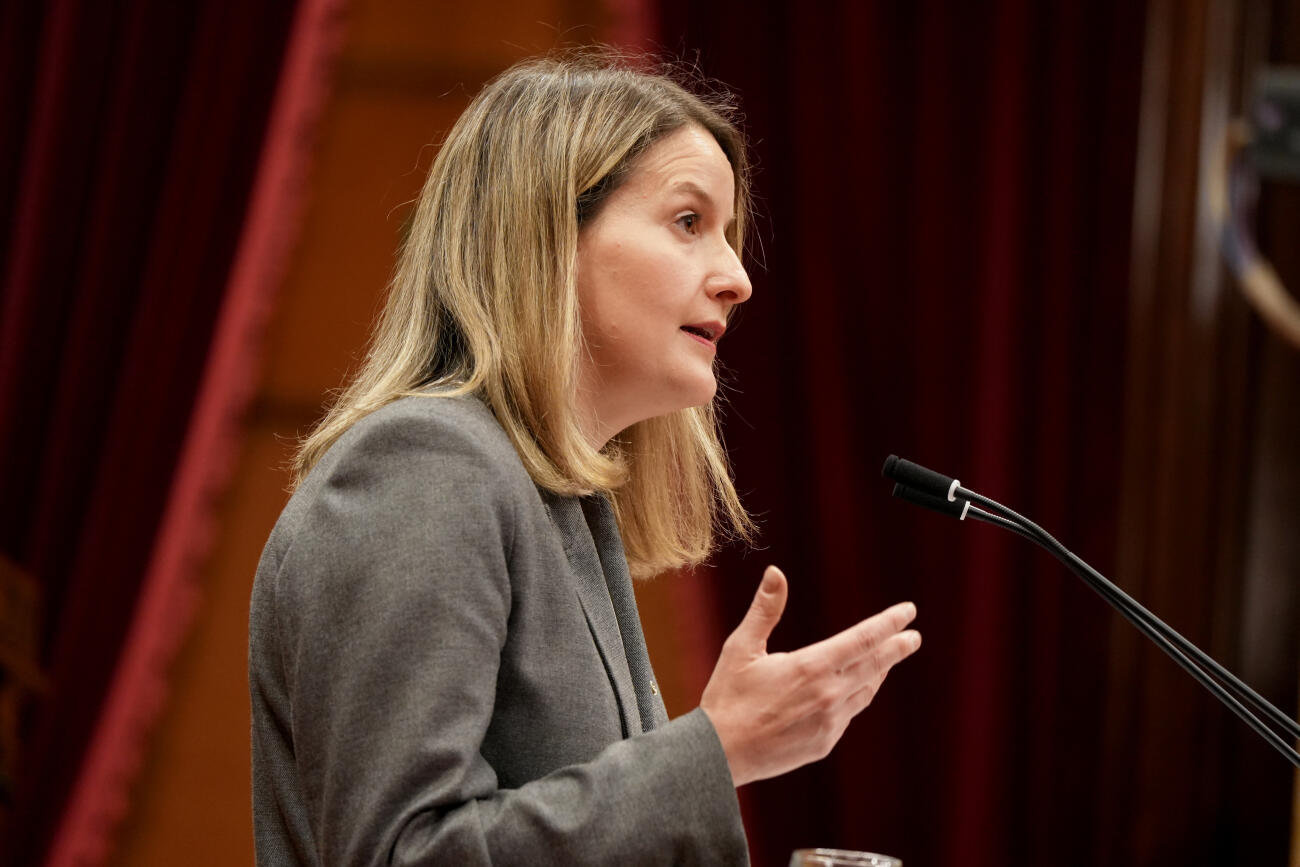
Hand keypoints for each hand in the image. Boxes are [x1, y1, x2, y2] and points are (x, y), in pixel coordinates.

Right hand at [699, 565, 920, 786]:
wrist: (720, 755)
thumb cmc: (727, 698)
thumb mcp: (741, 647)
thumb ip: (765, 610)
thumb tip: (776, 572)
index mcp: (812, 667)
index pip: (863, 639)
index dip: (889, 623)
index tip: (908, 612)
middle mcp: (829, 695)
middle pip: (876, 665)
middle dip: (897, 647)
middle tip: (913, 636)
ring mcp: (830, 722)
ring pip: (866, 691)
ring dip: (879, 672)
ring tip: (887, 659)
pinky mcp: (825, 743)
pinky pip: (850, 713)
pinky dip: (857, 696)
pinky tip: (855, 690)